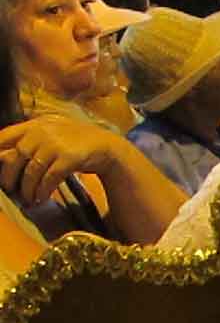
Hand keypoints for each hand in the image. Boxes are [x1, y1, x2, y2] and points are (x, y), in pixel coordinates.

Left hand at [0, 117, 131, 206]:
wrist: (107, 146)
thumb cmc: (75, 142)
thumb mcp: (51, 133)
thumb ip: (29, 140)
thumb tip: (2, 159)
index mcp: (35, 124)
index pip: (4, 136)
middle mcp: (42, 131)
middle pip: (15, 157)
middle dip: (9, 177)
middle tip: (9, 188)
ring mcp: (56, 144)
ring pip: (31, 171)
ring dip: (27, 188)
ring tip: (28, 198)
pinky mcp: (69, 158)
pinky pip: (49, 178)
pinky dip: (43, 191)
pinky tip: (41, 197)